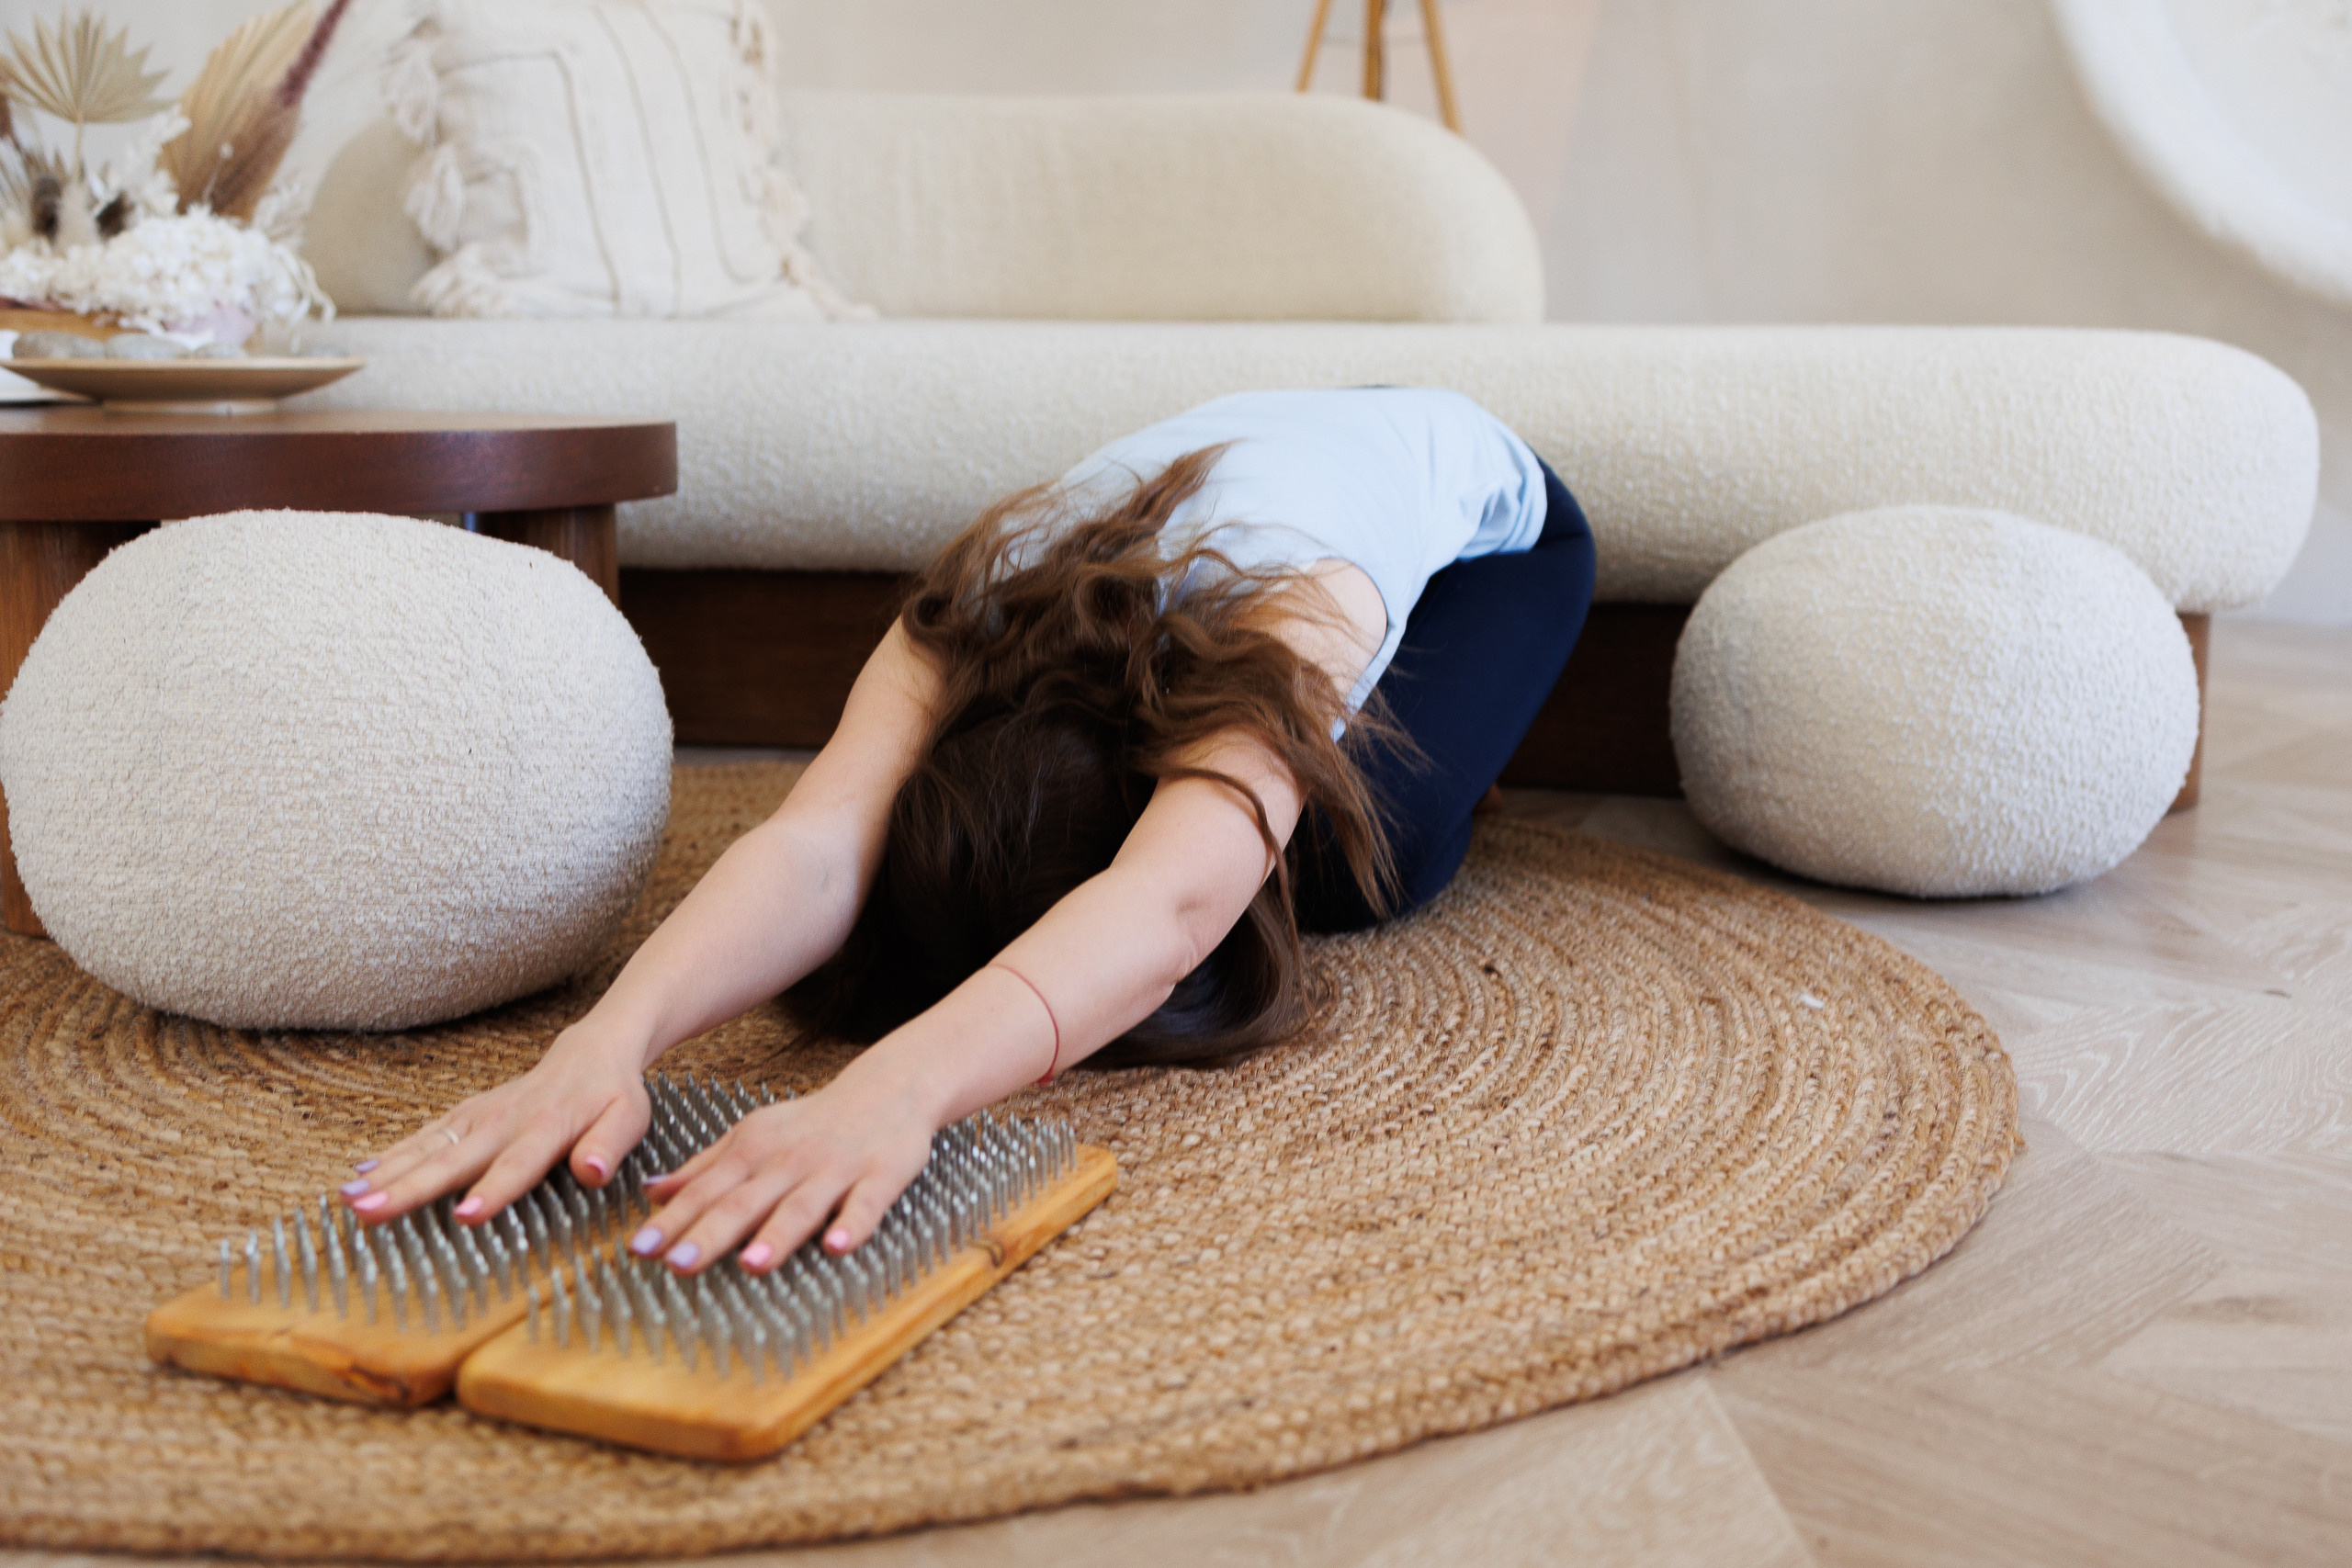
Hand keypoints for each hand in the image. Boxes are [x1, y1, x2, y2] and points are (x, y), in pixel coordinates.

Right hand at [339, 1023, 651, 1224]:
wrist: (591, 1052)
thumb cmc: (613, 1096)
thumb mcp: (629, 1119)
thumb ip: (609, 1146)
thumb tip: (592, 1171)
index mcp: (547, 1129)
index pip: (519, 1164)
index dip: (494, 1190)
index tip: (465, 1216)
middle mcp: (505, 1121)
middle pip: (454, 1159)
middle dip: (410, 1187)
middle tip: (369, 1212)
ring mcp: (479, 1116)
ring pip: (428, 1147)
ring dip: (387, 1173)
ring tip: (349, 1200)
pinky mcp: (465, 1114)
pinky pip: (423, 1135)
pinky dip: (391, 1155)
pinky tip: (359, 1176)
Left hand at [625, 1069, 936, 1274]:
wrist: (888, 1087)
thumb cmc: (811, 1124)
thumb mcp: (751, 1136)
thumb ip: (704, 1167)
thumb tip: (651, 1192)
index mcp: (753, 1151)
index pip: (705, 1191)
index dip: (672, 1221)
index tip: (638, 1250)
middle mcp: (788, 1161)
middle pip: (745, 1202)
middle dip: (711, 1234)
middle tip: (677, 1265)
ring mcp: (835, 1169)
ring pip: (801, 1206)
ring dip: (776, 1236)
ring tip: (751, 1266)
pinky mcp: (881, 1175)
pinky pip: (866, 1205)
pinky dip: (852, 1225)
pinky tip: (838, 1247)